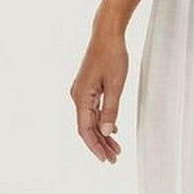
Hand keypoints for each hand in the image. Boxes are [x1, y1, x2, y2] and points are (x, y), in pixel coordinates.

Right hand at [70, 30, 127, 163]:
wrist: (106, 34)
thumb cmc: (112, 55)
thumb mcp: (115, 85)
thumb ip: (110, 110)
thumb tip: (106, 132)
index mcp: (81, 97)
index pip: (85, 130)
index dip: (95, 146)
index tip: (106, 159)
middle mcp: (77, 96)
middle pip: (87, 128)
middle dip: (100, 145)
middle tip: (114, 159)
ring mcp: (81, 92)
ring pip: (91, 120)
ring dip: (103, 135)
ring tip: (116, 149)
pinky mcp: (88, 88)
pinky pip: (93, 111)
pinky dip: (102, 122)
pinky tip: (112, 131)